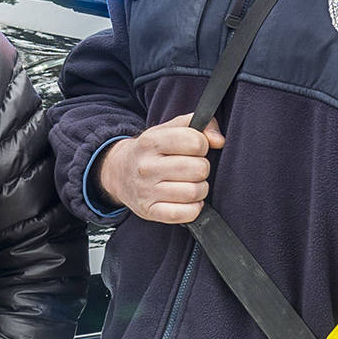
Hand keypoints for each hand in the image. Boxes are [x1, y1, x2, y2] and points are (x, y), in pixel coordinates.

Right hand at [97, 114, 224, 223]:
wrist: (118, 172)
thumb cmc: (151, 151)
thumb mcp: (168, 129)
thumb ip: (198, 125)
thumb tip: (219, 140)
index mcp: (151, 141)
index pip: (195, 142)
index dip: (203, 145)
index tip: (196, 149)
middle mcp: (146, 166)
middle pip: (198, 169)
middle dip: (202, 168)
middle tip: (194, 169)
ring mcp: (146, 190)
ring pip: (194, 192)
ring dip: (200, 189)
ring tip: (192, 184)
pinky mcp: (149, 210)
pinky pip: (184, 214)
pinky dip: (194, 208)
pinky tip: (189, 201)